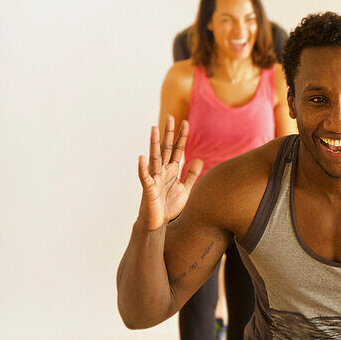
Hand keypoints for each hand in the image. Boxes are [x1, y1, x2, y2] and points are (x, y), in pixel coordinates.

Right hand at [136, 115, 201, 230]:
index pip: (178, 150)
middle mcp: (162, 170)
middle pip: (166, 148)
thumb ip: (191, 175)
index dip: (181, 137)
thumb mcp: (185, 189)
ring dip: (154, 143)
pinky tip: (141, 157)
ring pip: (155, 157)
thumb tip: (199, 159)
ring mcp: (154, 178)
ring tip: (154, 128)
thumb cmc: (169, 206)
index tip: (185, 122)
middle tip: (170, 117)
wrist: (157, 222)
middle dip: (168, 133)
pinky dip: (143, 167)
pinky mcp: (149, 188)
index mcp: (172, 170)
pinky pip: (145, 176)